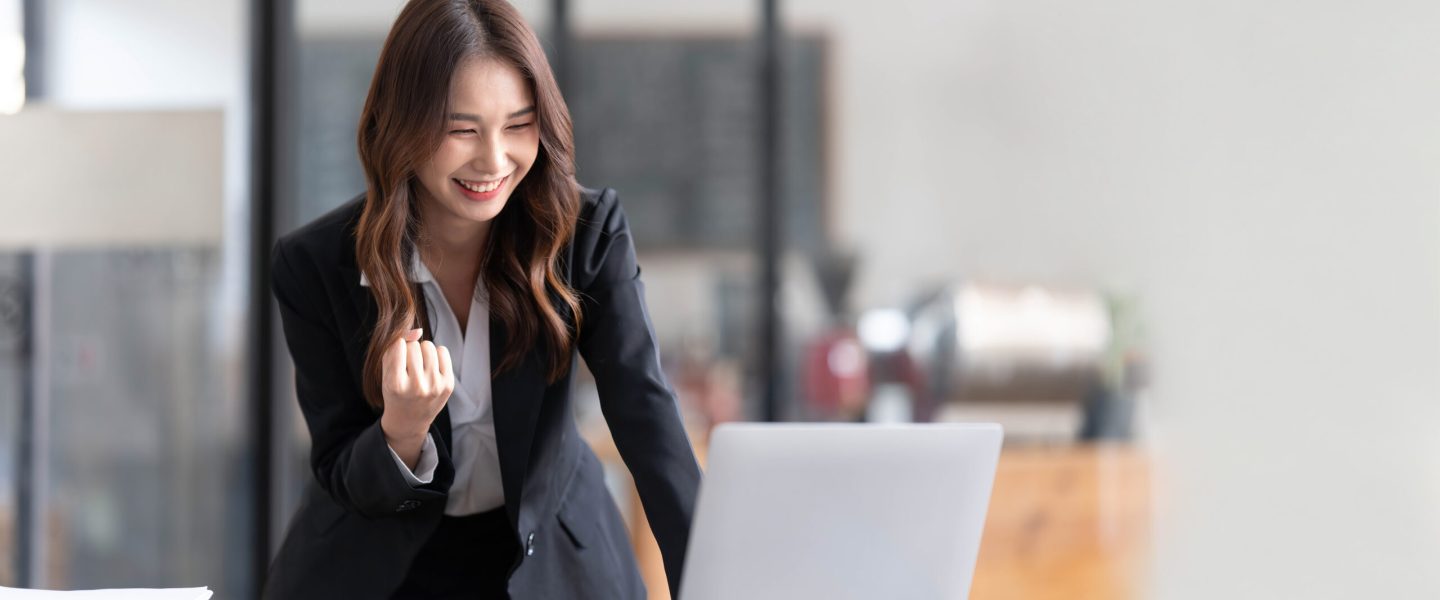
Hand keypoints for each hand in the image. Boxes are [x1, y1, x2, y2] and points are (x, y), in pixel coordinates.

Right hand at [379, 328, 453, 468]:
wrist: (409, 419)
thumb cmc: (395, 392)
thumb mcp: (386, 373)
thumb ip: (394, 348)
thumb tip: (417, 330)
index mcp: (395, 384)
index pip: (398, 345)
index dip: (397, 348)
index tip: (397, 360)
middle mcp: (416, 387)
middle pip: (414, 345)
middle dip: (410, 351)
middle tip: (408, 367)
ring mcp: (434, 386)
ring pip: (429, 346)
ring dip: (423, 351)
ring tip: (419, 366)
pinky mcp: (448, 385)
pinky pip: (443, 351)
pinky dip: (436, 355)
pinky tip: (431, 368)